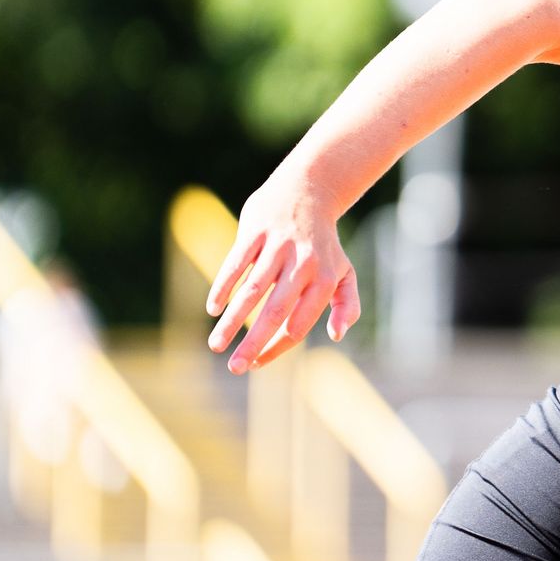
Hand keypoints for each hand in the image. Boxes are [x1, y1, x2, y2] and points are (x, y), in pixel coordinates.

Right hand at [205, 174, 360, 372]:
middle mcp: (302, 265)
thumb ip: (346, 305)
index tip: (255, 365)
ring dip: (232, 321)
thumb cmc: (323, 245)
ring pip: (252, 291)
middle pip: (276, 312)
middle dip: (253, 343)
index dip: (276, 347)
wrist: (308, 191)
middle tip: (234, 368)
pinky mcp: (256, 232)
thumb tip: (336, 335)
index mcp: (324, 280)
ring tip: (215, 345)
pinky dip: (224, 287)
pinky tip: (213, 309)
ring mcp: (278, 247)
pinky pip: (236, 264)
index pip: (298, 324)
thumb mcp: (344, 273)